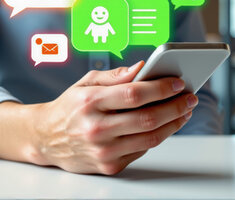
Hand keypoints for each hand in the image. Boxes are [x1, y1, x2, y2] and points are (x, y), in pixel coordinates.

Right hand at [0, 61, 198, 174]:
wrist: (45, 139)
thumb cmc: (69, 107)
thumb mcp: (86, 83)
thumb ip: (116, 75)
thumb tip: (144, 67)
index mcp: (89, 102)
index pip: (133, 94)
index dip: (161, 88)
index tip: (179, 82)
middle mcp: (96, 128)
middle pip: (147, 118)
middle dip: (175, 107)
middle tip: (190, 97)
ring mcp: (103, 150)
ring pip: (150, 138)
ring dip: (173, 124)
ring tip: (184, 111)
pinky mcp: (109, 166)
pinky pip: (142, 150)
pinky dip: (158, 136)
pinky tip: (168, 124)